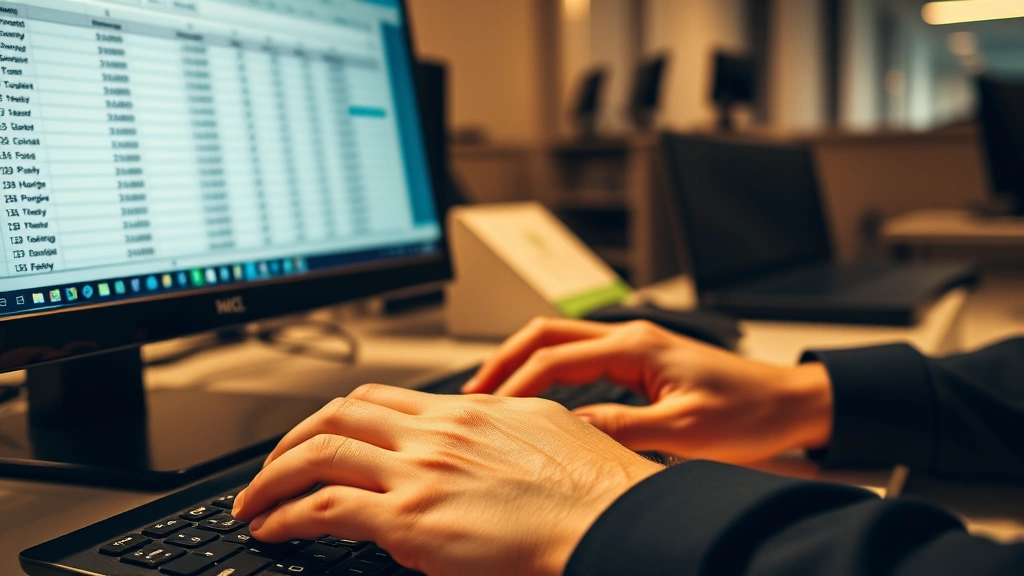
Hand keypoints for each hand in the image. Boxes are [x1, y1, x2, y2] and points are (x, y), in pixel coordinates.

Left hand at [232, 385, 662, 575]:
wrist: (609, 518)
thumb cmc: (593, 487)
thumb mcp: (545, 432)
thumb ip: (499, 429)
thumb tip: (480, 436)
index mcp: (466, 412)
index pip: (379, 399)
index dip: (337, 416)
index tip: (320, 435)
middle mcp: (435, 433)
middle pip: (338, 414)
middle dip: (291, 440)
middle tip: (272, 466)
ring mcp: (419, 472)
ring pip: (318, 453)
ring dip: (272, 477)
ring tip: (253, 502)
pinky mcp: (409, 519)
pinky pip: (323, 508)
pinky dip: (285, 516)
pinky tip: (272, 530)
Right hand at [462, 318, 833, 463]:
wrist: (791, 404)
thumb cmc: (750, 413)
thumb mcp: (684, 431)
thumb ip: (621, 427)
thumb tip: (568, 429)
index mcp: (637, 346)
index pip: (555, 357)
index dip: (517, 383)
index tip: (492, 410)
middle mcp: (631, 337)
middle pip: (547, 334)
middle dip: (505, 359)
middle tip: (474, 392)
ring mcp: (636, 346)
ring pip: (561, 343)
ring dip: (524, 364)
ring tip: (495, 395)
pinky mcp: (642, 362)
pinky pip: (582, 359)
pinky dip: (551, 374)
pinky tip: (540, 399)